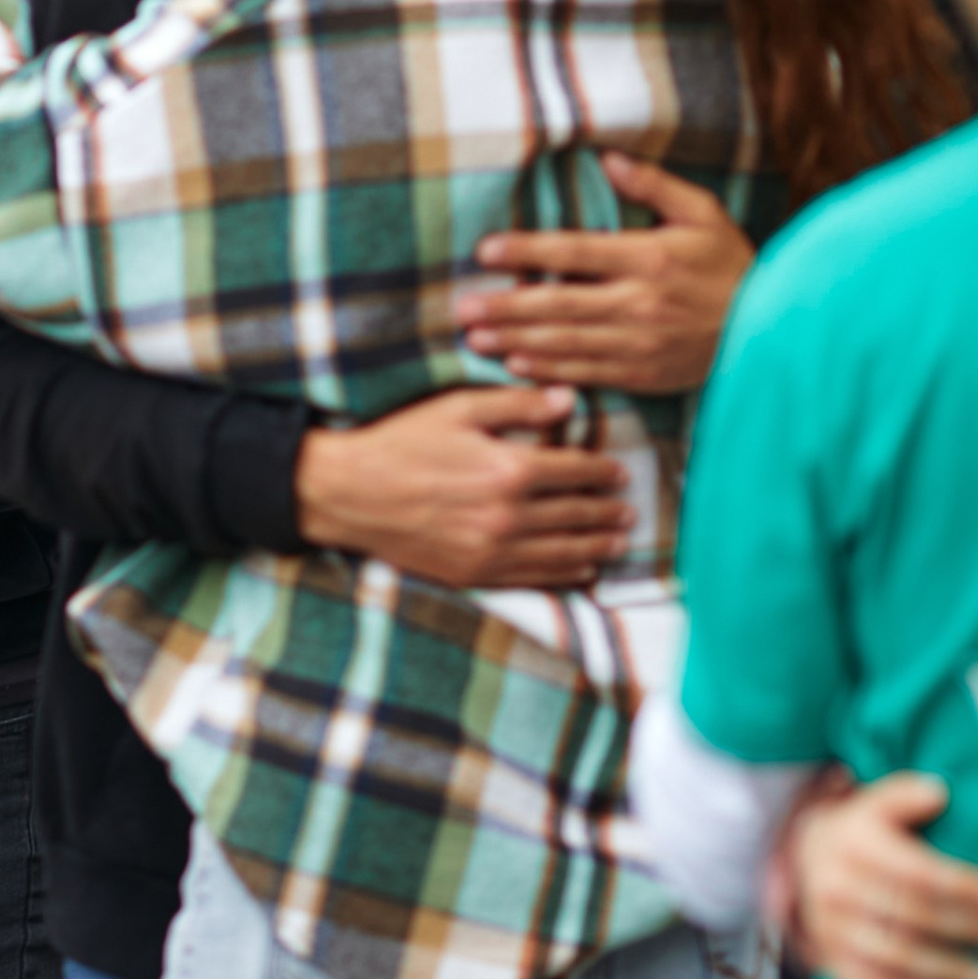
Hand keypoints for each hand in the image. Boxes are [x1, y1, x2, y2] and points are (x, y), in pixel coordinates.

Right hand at [295, 386, 630, 590]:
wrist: (348, 493)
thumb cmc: (400, 442)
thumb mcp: (458, 408)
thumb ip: (517, 405)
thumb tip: (569, 399)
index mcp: (510, 469)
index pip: (575, 471)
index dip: (602, 472)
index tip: (619, 474)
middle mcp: (509, 516)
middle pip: (575, 515)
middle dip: (607, 512)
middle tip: (629, 511)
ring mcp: (492, 550)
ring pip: (562, 552)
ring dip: (596, 547)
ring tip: (618, 543)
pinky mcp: (473, 574)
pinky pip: (532, 578)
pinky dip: (564, 576)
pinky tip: (581, 572)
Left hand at [456, 158, 750, 394]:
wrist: (773, 327)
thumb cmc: (732, 264)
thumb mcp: (703, 213)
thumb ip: (654, 186)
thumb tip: (607, 159)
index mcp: (648, 258)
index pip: (573, 252)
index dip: (526, 251)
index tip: (485, 250)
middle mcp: (638, 302)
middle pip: (557, 304)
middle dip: (504, 307)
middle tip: (461, 307)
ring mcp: (639, 342)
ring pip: (565, 342)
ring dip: (515, 341)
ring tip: (475, 337)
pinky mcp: (644, 373)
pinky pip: (587, 372)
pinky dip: (549, 369)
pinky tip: (517, 364)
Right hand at [785, 771, 977, 978]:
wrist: (801, 857)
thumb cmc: (859, 829)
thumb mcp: (877, 801)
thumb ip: (908, 795)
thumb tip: (939, 794)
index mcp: (854, 845)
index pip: (918, 873)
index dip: (962, 888)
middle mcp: (836, 886)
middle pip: (912, 917)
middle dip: (966, 932)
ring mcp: (827, 924)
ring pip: (892, 956)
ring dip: (944, 972)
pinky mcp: (825, 954)